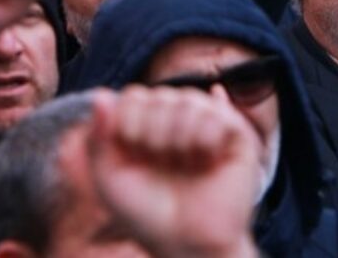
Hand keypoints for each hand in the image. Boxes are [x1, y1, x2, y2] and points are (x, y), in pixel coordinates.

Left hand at [88, 86, 259, 257]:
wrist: (187, 243)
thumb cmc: (148, 215)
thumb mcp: (111, 178)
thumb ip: (99, 137)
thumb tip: (102, 95)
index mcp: (150, 125)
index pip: (135, 96)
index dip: (128, 123)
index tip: (134, 156)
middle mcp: (180, 120)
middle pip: (161, 95)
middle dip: (153, 133)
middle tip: (163, 164)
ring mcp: (210, 125)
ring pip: (189, 100)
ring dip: (179, 136)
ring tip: (185, 164)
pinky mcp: (238, 136)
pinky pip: (219, 114)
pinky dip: (205, 138)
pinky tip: (206, 159)